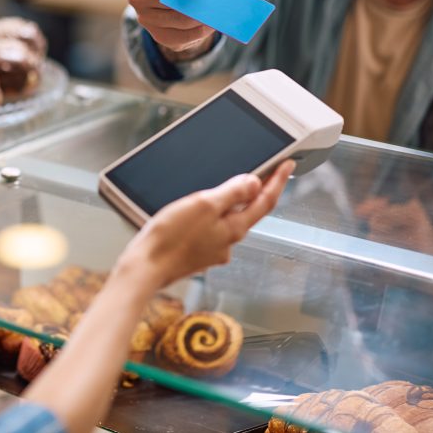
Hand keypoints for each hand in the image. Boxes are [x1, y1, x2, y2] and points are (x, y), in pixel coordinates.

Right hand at [115, 161, 294, 289]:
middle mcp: (227, 243)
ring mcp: (212, 250)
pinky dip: (208, 217)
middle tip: (261, 171)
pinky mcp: (196, 254)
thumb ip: (231, 193)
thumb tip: (254, 183)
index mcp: (233, 229)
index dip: (277, 181)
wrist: (145, 268)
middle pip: (248, 212)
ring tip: (221, 189)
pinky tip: (193, 213)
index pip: (264, 202)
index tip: (287, 164)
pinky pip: (209, 230)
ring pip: (227, 221)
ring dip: (228, 204)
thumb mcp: (203, 205)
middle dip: (254, 192)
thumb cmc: (170, 238)